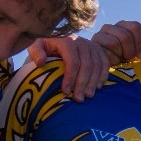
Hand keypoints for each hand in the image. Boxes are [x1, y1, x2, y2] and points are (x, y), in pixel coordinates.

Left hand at [26, 21, 140, 100]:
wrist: (56, 42)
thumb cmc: (45, 49)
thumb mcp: (35, 47)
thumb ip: (35, 52)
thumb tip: (41, 62)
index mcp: (66, 41)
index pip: (73, 61)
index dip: (70, 78)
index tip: (66, 92)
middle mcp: (81, 42)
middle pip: (87, 65)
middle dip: (83, 84)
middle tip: (79, 99)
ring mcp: (92, 46)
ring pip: (97, 66)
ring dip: (93, 83)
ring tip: (88, 96)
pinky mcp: (99, 51)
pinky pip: (105, 65)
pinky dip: (102, 77)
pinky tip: (97, 87)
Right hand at [91, 19, 140, 62]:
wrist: (113, 68)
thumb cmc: (129, 58)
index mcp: (123, 25)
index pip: (135, 26)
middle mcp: (109, 27)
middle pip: (125, 36)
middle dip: (131, 51)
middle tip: (130, 58)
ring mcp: (98, 35)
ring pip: (113, 43)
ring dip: (121, 55)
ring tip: (121, 59)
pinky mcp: (92, 46)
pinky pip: (105, 52)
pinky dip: (113, 60)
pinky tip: (114, 62)